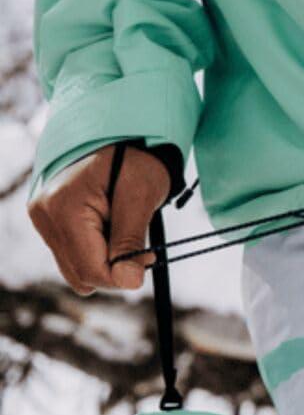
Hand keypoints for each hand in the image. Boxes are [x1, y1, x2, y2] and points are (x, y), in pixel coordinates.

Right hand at [27, 143, 170, 295]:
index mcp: (64, 209)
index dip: (123, 274)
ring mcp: (43, 219)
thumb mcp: (141, 197)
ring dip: (106, 259)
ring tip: (126, 229)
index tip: (149, 258)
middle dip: (116, 267)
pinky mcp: (49, 221)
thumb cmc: (136, 159)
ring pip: (76, 269)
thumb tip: (129, 282)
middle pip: (81, 274)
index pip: (91, 270)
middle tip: (142, 245)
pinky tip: (112, 228)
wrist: (122, 132)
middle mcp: (44, 216)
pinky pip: (73, 255)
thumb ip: (130, 241)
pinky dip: (97, 249)